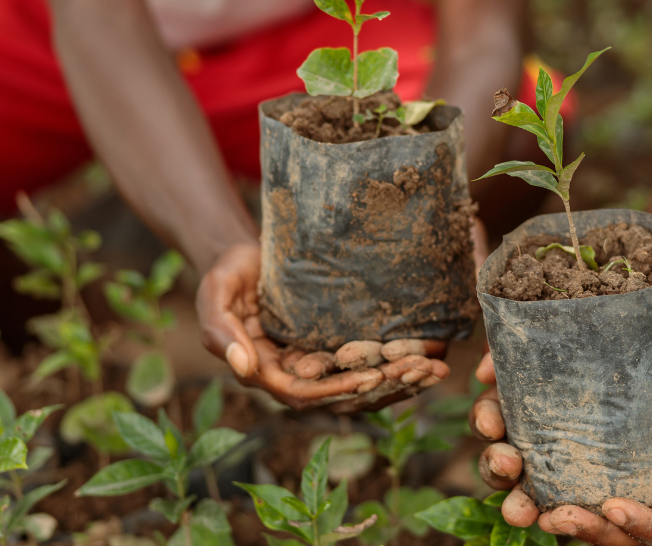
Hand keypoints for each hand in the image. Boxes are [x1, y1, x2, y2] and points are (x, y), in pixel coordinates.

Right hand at [196, 242, 450, 412]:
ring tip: (435, 368)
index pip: (304, 393)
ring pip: (362, 385)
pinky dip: (398, 363)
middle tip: (422, 372)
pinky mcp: (335, 347)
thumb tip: (245, 369)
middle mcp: (295, 375)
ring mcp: (318, 363)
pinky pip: (370, 364)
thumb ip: (223, 333)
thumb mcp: (216, 296)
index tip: (372, 378)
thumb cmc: (227, 274)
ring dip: (400, 380)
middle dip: (384, 387)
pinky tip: (430, 354)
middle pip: (342, 395)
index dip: (338, 390)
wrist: (245, 256)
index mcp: (265, 373)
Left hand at [472, 339, 651, 544]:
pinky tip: (524, 453)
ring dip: (564, 509)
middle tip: (550, 516)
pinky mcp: (639, 456)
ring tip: (524, 497)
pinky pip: (599, 475)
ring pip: (607, 511)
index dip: (643, 527)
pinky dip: (562, 472)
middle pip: (633, 534)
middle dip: (590, 530)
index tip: (610, 508)